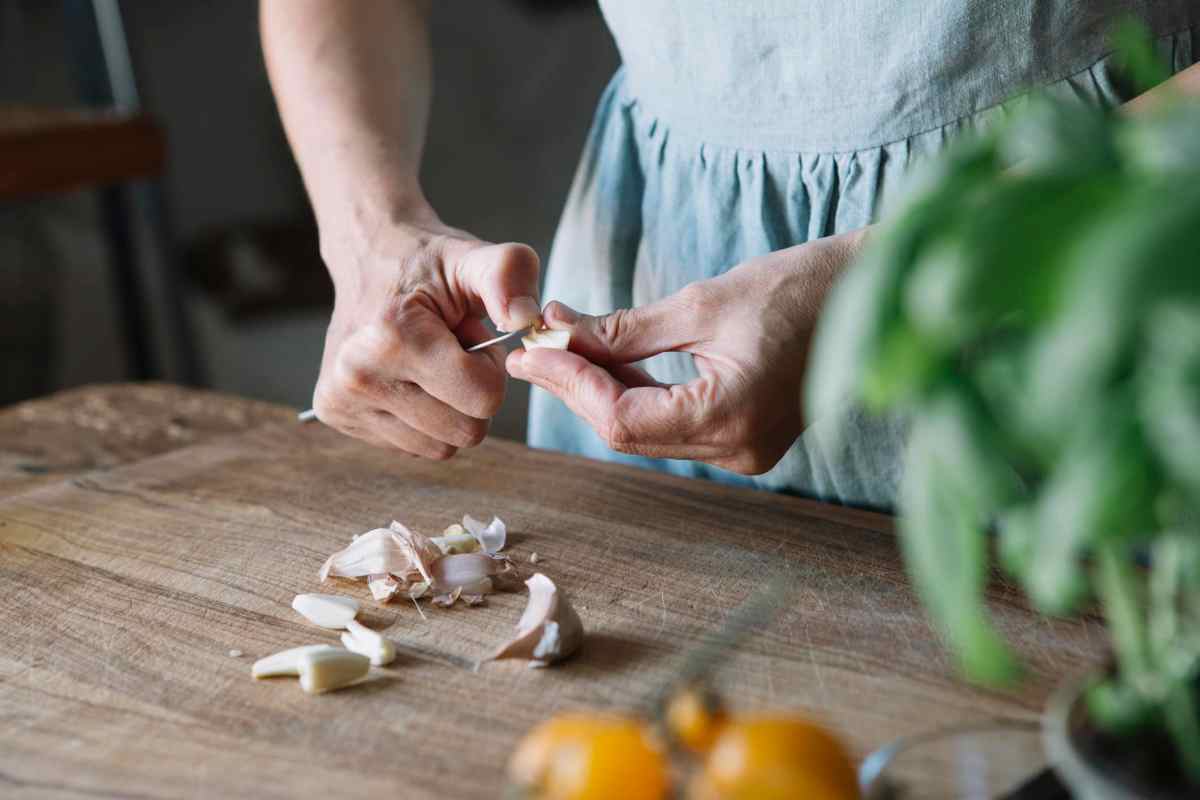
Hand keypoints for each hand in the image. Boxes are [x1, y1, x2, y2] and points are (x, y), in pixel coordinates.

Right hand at [313, 211, 541, 458]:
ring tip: (430, 362)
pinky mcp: (336, 416)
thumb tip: (527, 319)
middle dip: (473, 393)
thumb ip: (509, 276)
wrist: (368, 257)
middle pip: (466, 431)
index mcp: (392, 337)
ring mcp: (342, 401)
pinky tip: (409, 377)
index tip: (471, 336)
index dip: (491, 367)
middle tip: (451, 350)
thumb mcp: (475, 257)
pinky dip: (424, 418)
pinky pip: (413, 446)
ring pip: (441, 447)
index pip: (484, 398)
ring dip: (449, 408)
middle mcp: (356, 376)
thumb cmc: (427, 264)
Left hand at [506, 235, 858, 473]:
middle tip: (537, 344)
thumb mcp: (703, 303)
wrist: (871, 293)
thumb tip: (561, 334)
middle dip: (577, 386)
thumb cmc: (800, 287)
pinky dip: (638, 394)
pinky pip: (674, 424)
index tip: (531, 349)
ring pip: (647, 431)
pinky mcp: (746, 436)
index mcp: (729, 418)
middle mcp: (736, 450)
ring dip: (603, 390)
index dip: (569, 384)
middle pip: (628, 431)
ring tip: (562, 346)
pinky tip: (609, 361)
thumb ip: (626, 329)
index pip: (620, 419)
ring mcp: (744, 449)